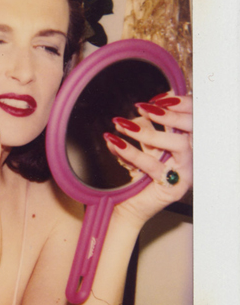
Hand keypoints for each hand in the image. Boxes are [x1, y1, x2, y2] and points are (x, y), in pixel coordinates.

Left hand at [104, 92, 192, 226]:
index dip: (180, 105)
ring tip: (121, 124)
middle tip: (142, 107)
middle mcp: (190, 158)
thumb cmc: (134, 174)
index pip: (192, 119)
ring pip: (178, 145)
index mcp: (186, 144)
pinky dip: (131, 151)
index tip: (159, 98)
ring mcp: (185, 173)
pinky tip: (113, 142)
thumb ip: (145, 128)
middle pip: (191, 129)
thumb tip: (141, 108)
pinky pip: (153, 165)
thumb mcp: (141, 147)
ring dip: (148, 131)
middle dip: (168, 114)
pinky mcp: (172, 187)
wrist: (125, 206)